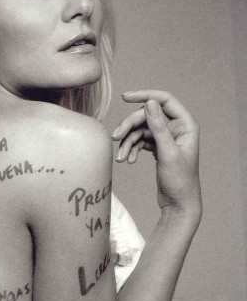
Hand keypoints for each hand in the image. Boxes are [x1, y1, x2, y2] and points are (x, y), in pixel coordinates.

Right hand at [112, 90, 201, 217]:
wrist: (178, 204)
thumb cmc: (179, 181)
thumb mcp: (167, 152)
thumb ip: (159, 127)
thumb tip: (149, 103)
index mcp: (185, 124)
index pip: (164, 100)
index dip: (144, 96)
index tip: (125, 97)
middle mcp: (177, 128)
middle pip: (147, 116)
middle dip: (130, 126)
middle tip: (115, 137)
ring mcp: (167, 137)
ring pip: (141, 130)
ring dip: (128, 142)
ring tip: (121, 158)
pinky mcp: (158, 147)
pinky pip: (140, 141)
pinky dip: (132, 149)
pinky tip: (128, 161)